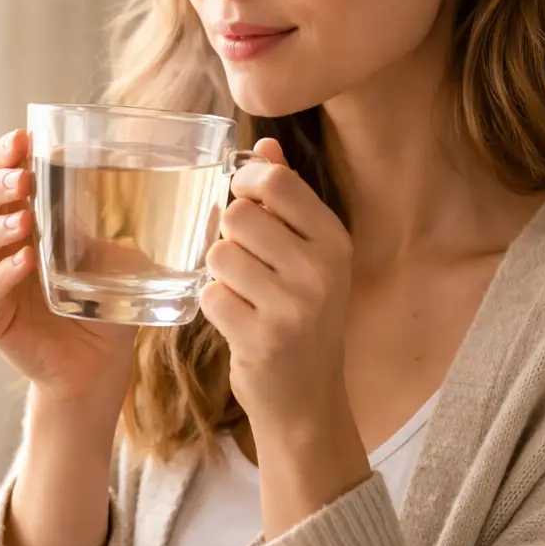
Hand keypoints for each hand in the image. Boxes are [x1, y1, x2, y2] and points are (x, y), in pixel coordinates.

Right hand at [0, 129, 136, 428]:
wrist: (102, 362)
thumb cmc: (106, 301)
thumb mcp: (118, 253)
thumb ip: (119, 221)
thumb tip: (168, 181)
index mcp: (23, 218)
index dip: (2, 155)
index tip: (22, 138)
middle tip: (23, 178)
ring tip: (27, 220)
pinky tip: (26, 263)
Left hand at [201, 139, 369, 537]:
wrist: (307, 400)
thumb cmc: (303, 317)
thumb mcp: (309, 255)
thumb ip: (286, 197)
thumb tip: (264, 145)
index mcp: (334, 239)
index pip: (275, 181)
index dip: (244, 184)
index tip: (243, 202)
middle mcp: (321, 269)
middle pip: (238, 214)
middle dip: (229, 236)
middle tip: (248, 264)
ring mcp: (293, 306)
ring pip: (218, 254)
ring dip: (220, 274)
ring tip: (244, 295)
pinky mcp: (261, 338)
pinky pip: (210, 295)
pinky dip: (214, 306)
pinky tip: (238, 322)